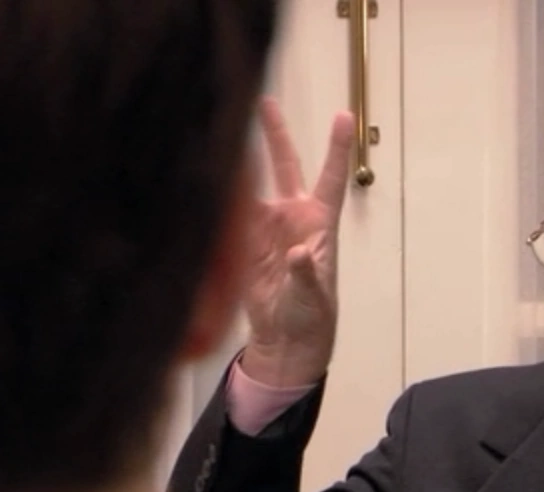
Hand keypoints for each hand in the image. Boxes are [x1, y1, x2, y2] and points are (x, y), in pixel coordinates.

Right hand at [241, 98, 355, 387]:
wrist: (286, 339)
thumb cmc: (311, 316)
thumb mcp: (313, 297)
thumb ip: (306, 274)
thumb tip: (299, 254)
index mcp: (318, 224)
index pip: (329, 177)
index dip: (336, 147)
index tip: (344, 115)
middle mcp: (291, 218)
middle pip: (284, 166)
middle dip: (275, 133)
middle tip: (263, 100)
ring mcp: (265, 227)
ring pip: (250, 184)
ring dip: (236, 161)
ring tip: (215, 131)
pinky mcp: (241, 243)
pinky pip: (228, 212)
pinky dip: (217, 196)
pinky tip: (199, 173)